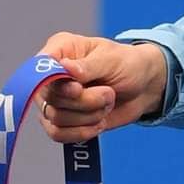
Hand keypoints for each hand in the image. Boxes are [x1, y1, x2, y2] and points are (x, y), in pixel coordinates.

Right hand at [36, 34, 170, 141]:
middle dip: (84, 102)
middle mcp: (51, 75)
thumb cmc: (128, 65)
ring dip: (88, 117)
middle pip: (49, 98)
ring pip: (55, 118)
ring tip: (107, 104)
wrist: (144, 88)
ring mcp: (55, 99)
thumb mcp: (112, 59)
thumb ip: (88, 66)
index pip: (39, 68)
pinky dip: (81, 132)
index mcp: (60, 50)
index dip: (54, 83)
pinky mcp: (63, 120)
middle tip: (109, 93)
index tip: (78, 88)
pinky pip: (58, 134)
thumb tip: (65, 67)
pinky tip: (99, 123)